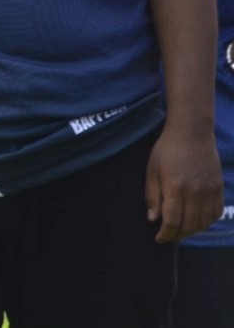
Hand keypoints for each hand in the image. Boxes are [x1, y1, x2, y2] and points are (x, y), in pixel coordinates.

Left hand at [146, 123, 222, 241]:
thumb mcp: (152, 170)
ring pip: (204, 222)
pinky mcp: (219, 187)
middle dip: (177, 235)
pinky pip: (216, 212)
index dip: (166, 234)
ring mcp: (210, 190)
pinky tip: (197, 221)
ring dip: (192, 231)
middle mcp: (195, 192)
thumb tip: (153, 219)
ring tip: (181, 231)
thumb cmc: (167, 149)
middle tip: (168, 236)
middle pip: (189, 225)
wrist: (192, 132)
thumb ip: (152, 196)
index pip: (172, 221)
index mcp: (175, 187)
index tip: (159, 238)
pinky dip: (207, 222)